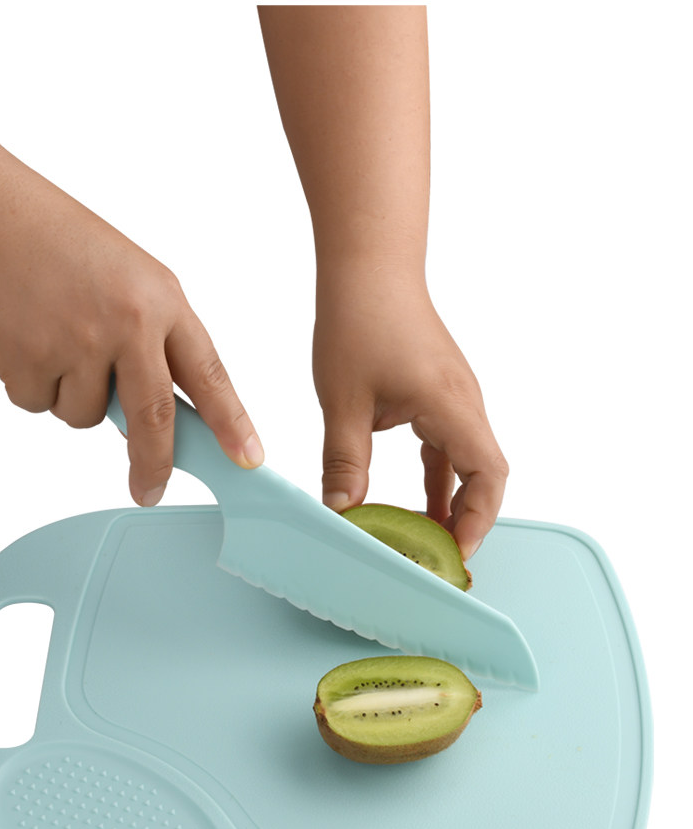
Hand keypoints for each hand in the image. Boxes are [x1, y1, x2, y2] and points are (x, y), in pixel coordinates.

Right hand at [0, 158, 263, 505]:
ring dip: (69, 395)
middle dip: (153, 463)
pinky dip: (29, 384)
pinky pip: (37, 404)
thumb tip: (157, 413)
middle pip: (151, 417)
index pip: (208, 374)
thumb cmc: (56, 240)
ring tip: (50, 336)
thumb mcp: (129, 277)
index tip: (248, 458)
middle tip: (149, 489)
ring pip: (84, 416)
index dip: (231, 423)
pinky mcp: (28, 361)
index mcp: (160, 300)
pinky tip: (21, 336)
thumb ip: (150, 340)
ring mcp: (76, 344)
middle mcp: (126, 324)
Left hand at [312, 271, 507, 560]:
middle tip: (441, 562)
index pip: (488, 475)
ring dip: (451, 504)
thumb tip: (340, 512)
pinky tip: (414, 505)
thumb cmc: (360, 319)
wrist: (368, 266)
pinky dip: (437, 480)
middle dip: (468, 522)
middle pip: (485, 476)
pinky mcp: (438, 394)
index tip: (456, 554)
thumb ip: (344, 462)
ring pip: (467, 464)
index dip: (478, 520)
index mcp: (451, 406)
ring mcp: (454, 398)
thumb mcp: (344, 401)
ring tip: (427, 544)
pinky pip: (447, 447)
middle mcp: (464, 404)